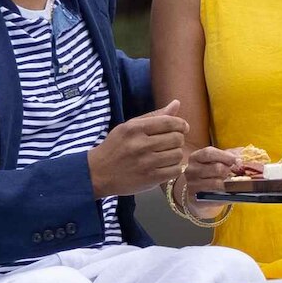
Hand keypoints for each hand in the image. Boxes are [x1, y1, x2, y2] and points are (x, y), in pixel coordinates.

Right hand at [85, 100, 208, 197]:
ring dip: (176, 154)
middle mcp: (141, 144)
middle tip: (171, 143)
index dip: (181, 124)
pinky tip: (165, 166)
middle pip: (177, 138)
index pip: (169, 122)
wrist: (98, 173)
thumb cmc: (115, 147)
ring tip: (167, 155)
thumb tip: (176, 103)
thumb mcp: (129, 127)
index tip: (182, 128)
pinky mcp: (150, 179)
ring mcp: (146, 163)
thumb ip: (154, 116)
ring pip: (178, 154)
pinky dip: (174, 168)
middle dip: (178, 139)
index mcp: (135, 128)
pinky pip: (175, 170)